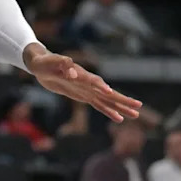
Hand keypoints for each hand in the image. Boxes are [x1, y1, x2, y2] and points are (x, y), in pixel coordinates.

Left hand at [23, 44, 141, 122]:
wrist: (41, 66)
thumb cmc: (45, 62)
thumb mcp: (50, 62)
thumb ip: (61, 64)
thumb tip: (71, 69)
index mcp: (80, 73)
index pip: (92, 80)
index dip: (100, 85)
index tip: (109, 92)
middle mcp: (87, 82)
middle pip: (107, 92)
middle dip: (122, 99)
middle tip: (138, 106)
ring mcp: (87, 90)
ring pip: (107, 100)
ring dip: (120, 107)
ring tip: (136, 114)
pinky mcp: (84, 96)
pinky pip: (99, 105)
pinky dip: (108, 111)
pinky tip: (119, 118)